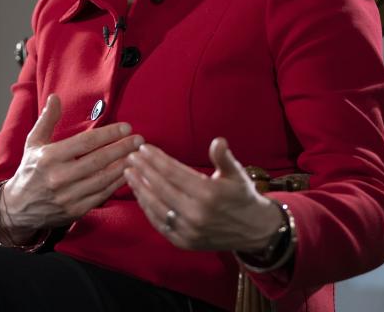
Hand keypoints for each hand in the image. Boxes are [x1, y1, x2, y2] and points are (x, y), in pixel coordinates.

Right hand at [0, 94, 143, 242]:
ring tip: (139, 155)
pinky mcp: (75, 211)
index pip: (85, 143)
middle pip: (98, 160)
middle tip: (139, 140)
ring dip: (124, 166)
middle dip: (122, 149)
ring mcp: (68, 196)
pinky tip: (128, 174)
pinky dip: (117, 184)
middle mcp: (59, 177)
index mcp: (49, 157)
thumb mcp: (34, 143)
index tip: (126, 127)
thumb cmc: (30, 171)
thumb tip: (55, 97)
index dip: (108, 134)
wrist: (18, 208)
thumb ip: (47, 120)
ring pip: (103, 179)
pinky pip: (101, 195)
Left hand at [124, 138, 281, 251]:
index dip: (156, 159)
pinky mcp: (184, 242)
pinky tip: (140, 195)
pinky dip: (147, 208)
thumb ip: (224, 157)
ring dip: (140, 189)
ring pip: (156, 207)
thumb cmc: (242, 196)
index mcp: (209, 194)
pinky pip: (160, 224)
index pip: (174, 173)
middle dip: (143, 170)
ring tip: (129, 173)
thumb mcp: (237, 173)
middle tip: (130, 157)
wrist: (254, 230)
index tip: (143, 149)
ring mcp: (189, 231)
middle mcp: (197, 214)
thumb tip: (218, 141)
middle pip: (161, 188)